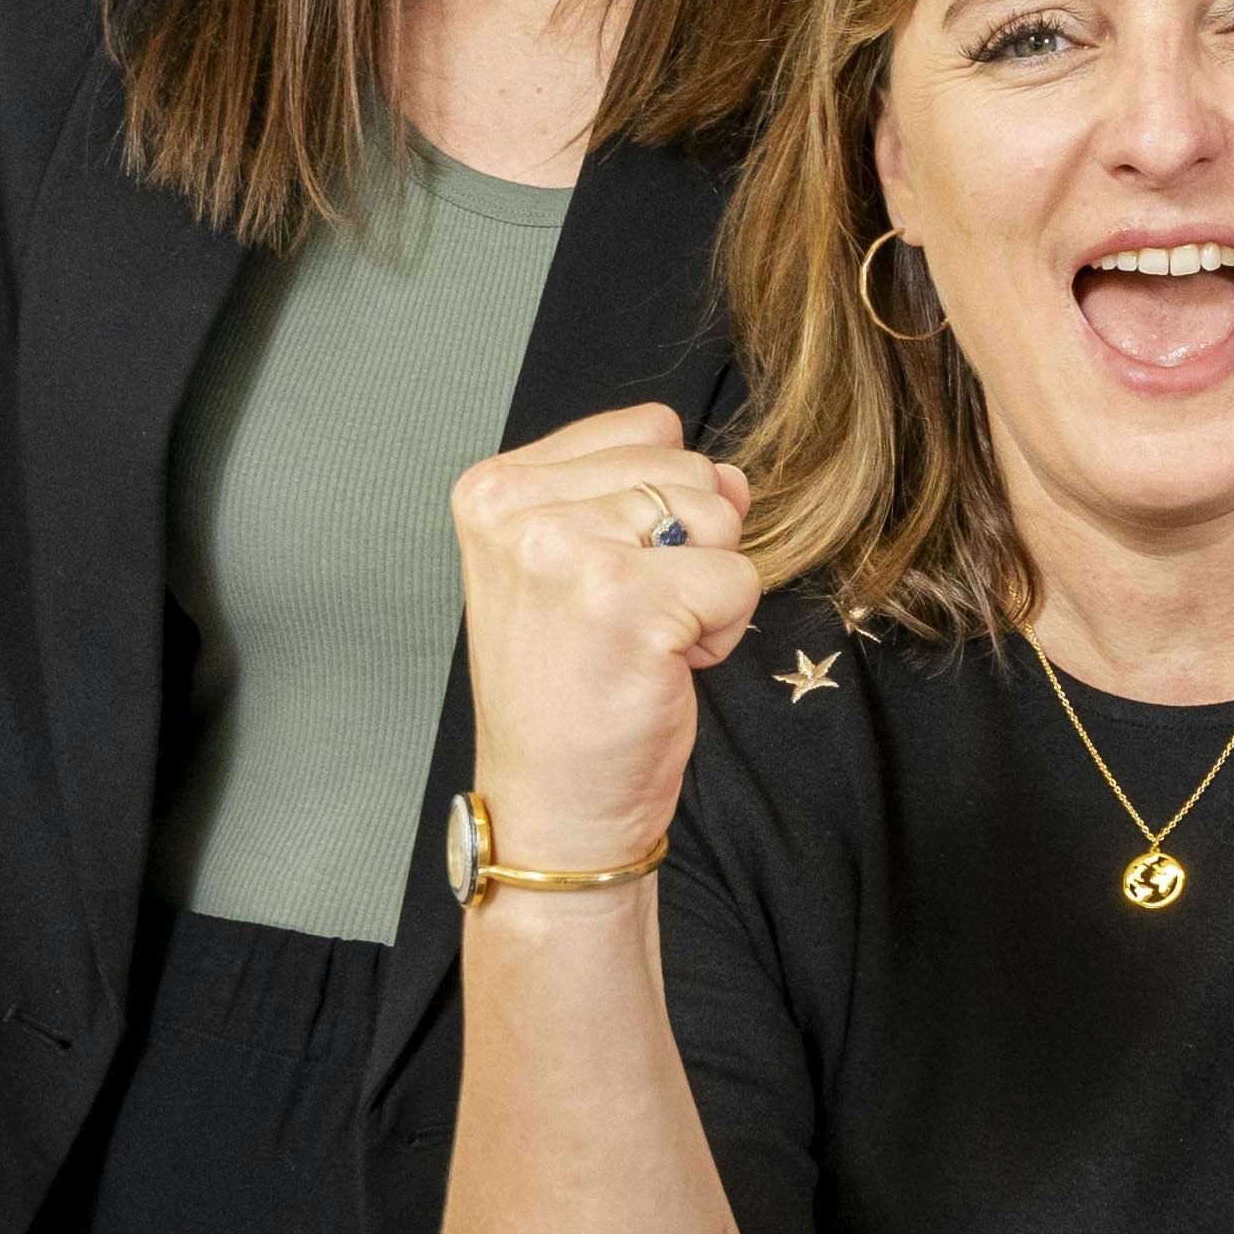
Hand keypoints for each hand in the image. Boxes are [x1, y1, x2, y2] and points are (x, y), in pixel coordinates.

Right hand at [445, 405, 758, 879]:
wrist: (554, 805)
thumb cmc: (570, 690)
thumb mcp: (581, 562)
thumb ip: (648, 495)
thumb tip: (735, 475)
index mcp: (494, 487)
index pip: (646, 428)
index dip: (656, 510)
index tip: (603, 581)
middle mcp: (518, 509)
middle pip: (689, 469)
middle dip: (688, 550)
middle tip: (625, 622)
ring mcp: (567, 551)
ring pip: (719, 519)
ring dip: (705, 590)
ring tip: (641, 642)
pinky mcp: (625, 601)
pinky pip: (739, 578)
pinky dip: (721, 632)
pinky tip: (662, 669)